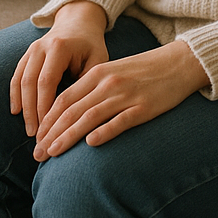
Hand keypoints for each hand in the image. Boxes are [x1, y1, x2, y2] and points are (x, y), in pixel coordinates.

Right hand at [10, 0, 108, 136]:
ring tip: (30, 129)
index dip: (45, 106)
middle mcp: (42, 47)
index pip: (47, 81)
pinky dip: (15, 95)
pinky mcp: (26, 54)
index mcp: (60, 48)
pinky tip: (17, 111)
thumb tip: (81, 111)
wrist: (79, 22)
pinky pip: (16, 76)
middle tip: (36, 135)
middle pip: (30, 83)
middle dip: (32, 111)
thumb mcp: (98, 59)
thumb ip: (89, 81)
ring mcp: (31, 50)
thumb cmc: (91, 45)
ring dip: (23, 107)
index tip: (49, 128)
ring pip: (20, 81)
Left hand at [32, 40, 208, 159]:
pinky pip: (119, 122)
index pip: (64, 99)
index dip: (47, 120)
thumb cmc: (145, 70)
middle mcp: (109, 83)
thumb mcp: (115, 71)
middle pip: (71, 111)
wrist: (180, 62)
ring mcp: (126, 95)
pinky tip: (89, 144)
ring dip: (67, 137)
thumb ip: (92, 88)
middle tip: (38, 155)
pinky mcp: (143, 108)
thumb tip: (66, 113)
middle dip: (51, 134)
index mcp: (99, 73)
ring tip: (52, 154)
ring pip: (89, 118)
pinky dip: (103, 132)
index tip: (36, 139)